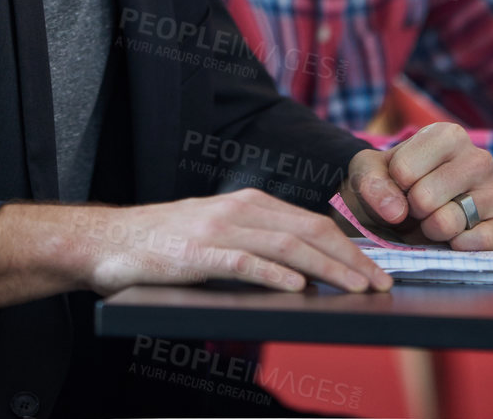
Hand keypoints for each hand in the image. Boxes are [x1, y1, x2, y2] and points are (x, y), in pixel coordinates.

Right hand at [76, 189, 393, 296]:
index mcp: (250, 202)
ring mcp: (219, 230)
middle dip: (351, 258)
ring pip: (286, 245)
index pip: (312, 223)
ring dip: (326, 268)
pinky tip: (296, 289)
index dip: (350, 246)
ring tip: (354, 288)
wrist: (112, 241)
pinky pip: (244, 262)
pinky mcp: (198, 253)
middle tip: (381, 284)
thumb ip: (259, 243)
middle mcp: (240, 209)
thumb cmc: (169, 243)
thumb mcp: (221, 233)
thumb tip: (305, 272)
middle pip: (309, 231)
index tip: (377, 270)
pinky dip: (274, 275)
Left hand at [340, 121, 492, 249]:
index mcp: (447, 135)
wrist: (408, 210)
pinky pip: (476, 244)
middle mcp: (478, 158)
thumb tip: (395, 211)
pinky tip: (451, 237)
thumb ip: (371, 183)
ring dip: (429, 230)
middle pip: (424, 198)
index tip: (401, 183)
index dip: (393, 186)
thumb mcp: (368, 172)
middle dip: (410, 210)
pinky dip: (454, 248)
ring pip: (447, 222)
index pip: (403, 171)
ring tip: (433, 218)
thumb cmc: (391, 184)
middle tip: (417, 205)